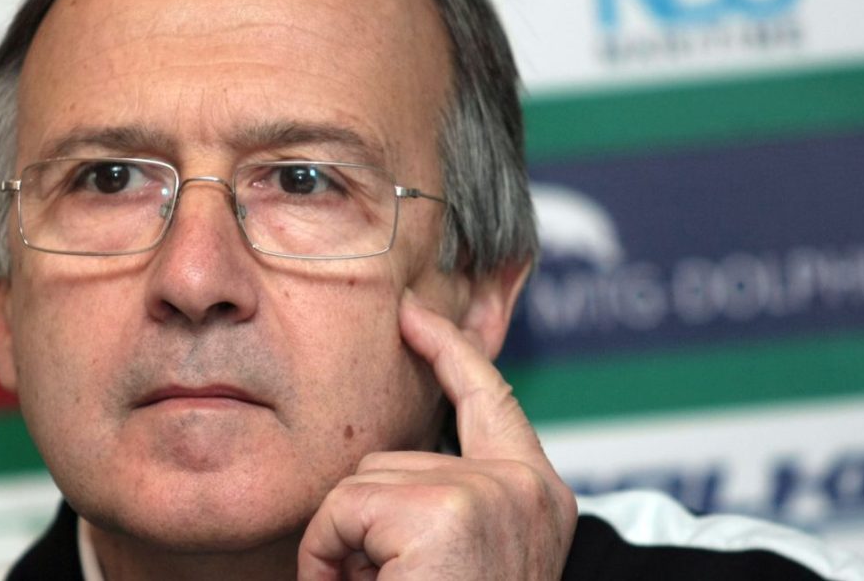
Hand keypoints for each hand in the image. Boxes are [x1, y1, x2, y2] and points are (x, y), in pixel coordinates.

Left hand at [297, 290, 577, 579]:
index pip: (489, 399)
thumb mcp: (468, 548)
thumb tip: (383, 464)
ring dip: (347, 540)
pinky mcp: (445, 509)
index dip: (448, 349)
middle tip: (385, 577)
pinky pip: (342, 505)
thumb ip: (447, 497)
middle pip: (396, 456)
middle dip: (369, 517)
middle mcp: (526, 487)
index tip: (411, 310)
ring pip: (363, 479)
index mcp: (538, 496)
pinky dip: (324, 552)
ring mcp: (489, 491)